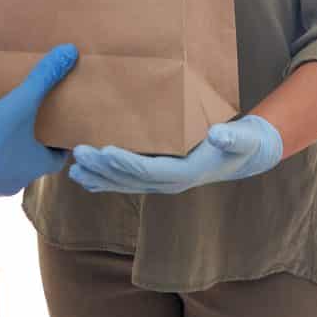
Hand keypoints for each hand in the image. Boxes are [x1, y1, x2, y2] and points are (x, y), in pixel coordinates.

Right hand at [0, 44, 78, 199]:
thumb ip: (42, 80)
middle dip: (34, 140)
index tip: (60, 126)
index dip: (60, 142)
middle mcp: (19, 179)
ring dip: (10, 147)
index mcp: (35, 166)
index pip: (58, 158)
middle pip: (34, 160)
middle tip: (34, 119)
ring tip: (6, 123)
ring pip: (10, 163)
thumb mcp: (19, 105)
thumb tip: (68, 53)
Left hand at [68, 115, 282, 194]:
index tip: (105, 152)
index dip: (126, 163)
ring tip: (73, 169)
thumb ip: (232, 136)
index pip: (149, 170)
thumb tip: (217, 133)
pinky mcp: (158, 176)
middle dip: (103, 168)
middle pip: (129, 179)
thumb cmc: (240, 144)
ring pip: (124, 183)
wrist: (243, 156)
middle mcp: (169, 182)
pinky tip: (86, 177)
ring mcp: (162, 182)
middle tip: (78, 154)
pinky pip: (127, 181)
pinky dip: (105, 179)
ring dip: (98, 176)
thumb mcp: (241, 138)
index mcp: (185, 172)